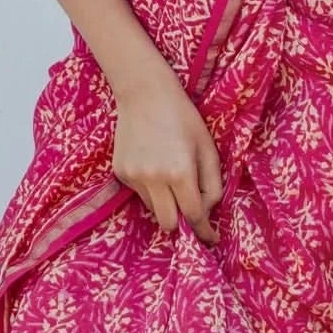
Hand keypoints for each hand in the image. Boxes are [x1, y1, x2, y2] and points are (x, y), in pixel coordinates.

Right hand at [111, 60, 223, 245]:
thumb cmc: (183, 118)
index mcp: (180, 172)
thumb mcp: (208, 148)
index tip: (211, 239)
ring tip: (170, 174)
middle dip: (182, 223)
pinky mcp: (120, 173)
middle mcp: (154, 178)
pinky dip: (151, 188)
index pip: (193, 215)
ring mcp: (133, 177)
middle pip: (169, 223)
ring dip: (166, 202)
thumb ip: (212, 184)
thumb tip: (206, 212)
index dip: (204, 231)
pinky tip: (154, 163)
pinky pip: (140, 194)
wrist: (145, 93)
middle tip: (191, 213)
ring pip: (154, 209)